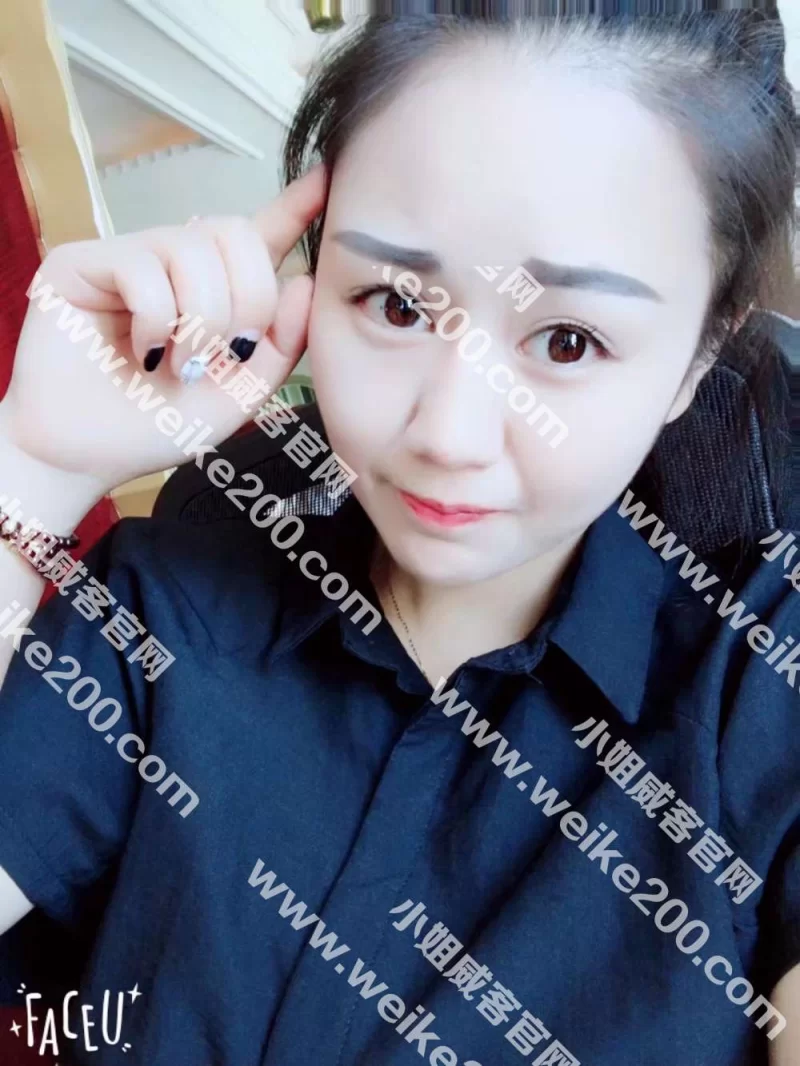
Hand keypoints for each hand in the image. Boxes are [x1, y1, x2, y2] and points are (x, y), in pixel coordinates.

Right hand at [1, 165, 325, 498]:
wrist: (84, 458)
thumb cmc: (155, 425)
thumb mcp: (238, 395)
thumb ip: (280, 346)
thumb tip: (301, 282)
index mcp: (216, 293)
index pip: (261, 236)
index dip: (296, 205)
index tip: (330, 176)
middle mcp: (173, 265)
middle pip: (235, 232)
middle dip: (248, 298)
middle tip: (227, 352)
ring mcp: (128, 258)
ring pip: (192, 248)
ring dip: (201, 319)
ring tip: (180, 364)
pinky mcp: (81, 263)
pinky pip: (143, 266)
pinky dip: (156, 319)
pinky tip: (145, 352)